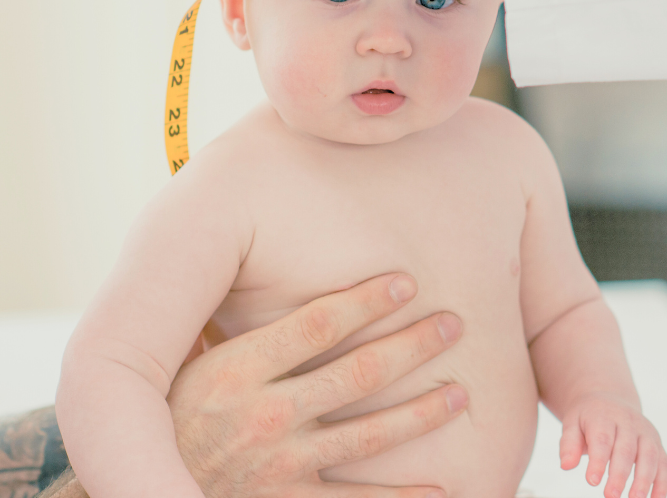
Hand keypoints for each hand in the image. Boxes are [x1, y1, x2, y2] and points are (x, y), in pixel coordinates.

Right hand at [167, 273, 465, 497]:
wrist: (141, 490)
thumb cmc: (167, 417)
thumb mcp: (188, 363)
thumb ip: (233, 324)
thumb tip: (262, 258)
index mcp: (233, 370)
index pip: (317, 324)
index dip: (368, 300)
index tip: (407, 281)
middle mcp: (259, 416)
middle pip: (357, 373)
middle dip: (413, 345)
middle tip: (454, 324)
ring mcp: (275, 465)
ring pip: (368, 435)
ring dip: (421, 413)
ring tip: (460, 394)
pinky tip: (440, 487)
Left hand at [559, 392, 666, 497]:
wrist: (609, 401)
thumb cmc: (588, 419)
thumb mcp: (572, 424)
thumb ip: (568, 444)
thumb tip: (566, 466)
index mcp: (605, 416)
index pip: (602, 439)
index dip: (598, 460)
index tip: (592, 481)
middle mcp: (629, 422)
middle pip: (627, 449)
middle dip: (620, 474)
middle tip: (611, 496)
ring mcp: (645, 432)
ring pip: (650, 455)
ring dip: (644, 479)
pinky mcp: (657, 443)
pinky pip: (663, 462)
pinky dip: (662, 482)